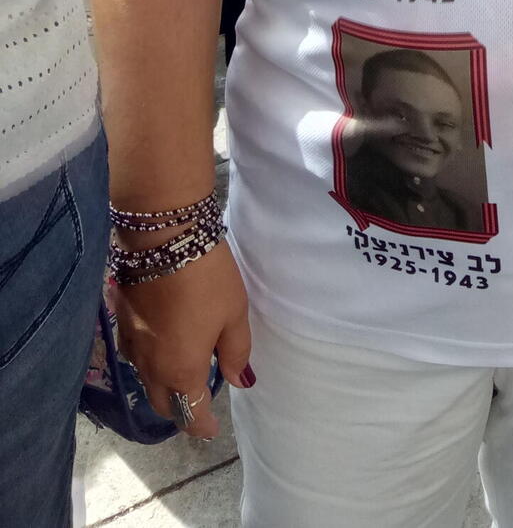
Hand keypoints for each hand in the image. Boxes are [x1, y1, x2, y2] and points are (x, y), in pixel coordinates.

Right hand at [114, 240, 251, 438]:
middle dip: (181, 409)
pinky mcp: (120, 321)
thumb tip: (238, 380)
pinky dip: (149, 360)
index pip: (190, 415)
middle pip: (163, 403)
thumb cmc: (207, 277)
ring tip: (182, 371)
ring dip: (163, 384)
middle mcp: (150, 366)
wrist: (162, 236)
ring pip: (145, 380)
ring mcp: (131, 344)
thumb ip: (236, 352)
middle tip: (198, 402)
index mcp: (181, 371)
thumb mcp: (234, 313)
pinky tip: (161, 343)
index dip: (202, 426)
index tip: (212, 430)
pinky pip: (134, 355)